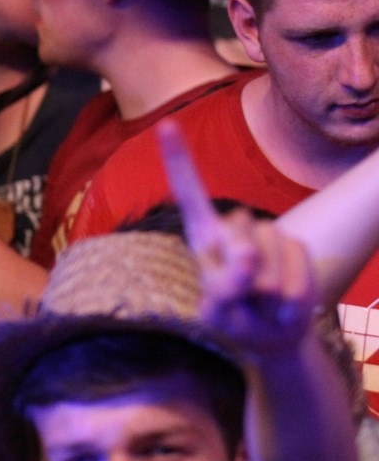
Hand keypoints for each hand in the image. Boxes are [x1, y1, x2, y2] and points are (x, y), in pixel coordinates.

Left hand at [158, 121, 313, 358]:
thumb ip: (226, 287)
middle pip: (239, 241)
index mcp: (203, 237)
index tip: (165, 124)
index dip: (178, 158)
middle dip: (242, 275)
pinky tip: (281, 305)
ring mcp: (266, 234)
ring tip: (259, 301)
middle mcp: (233, 229)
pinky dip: (289, 300)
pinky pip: (296, 275)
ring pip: (267, 259)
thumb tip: (247, 255)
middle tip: (242, 299)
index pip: (189, 192)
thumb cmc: (234, 319)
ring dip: (265, 293)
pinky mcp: (294, 246)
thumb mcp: (219, 313)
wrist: (272, 336)